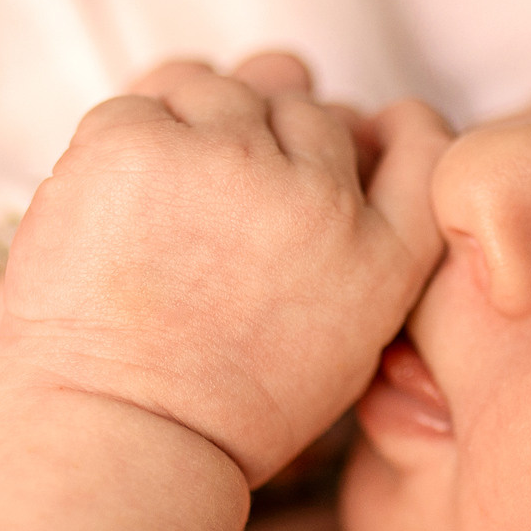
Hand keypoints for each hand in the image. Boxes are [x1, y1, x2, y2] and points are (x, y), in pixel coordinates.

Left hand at [0, 53, 448, 482]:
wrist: (117, 440)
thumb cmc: (217, 412)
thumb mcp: (339, 345)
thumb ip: (356, 246)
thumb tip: (344, 134)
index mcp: (383, 256)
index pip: (417, 142)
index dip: (375, 130)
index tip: (340, 140)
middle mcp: (322, 196)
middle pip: (301, 109)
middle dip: (258, 144)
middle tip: (204, 220)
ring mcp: (231, 161)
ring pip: (220, 90)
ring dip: (190, 129)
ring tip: (157, 214)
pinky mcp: (142, 145)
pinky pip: (142, 102)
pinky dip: (124, 142)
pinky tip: (113, 210)